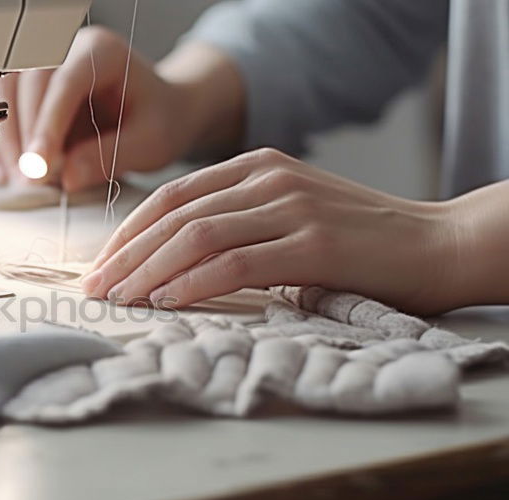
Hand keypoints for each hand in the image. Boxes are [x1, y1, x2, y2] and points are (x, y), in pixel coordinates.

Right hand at [0, 26, 200, 190]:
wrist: (161, 111)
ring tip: (23, 180)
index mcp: (104, 52)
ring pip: (7, 94)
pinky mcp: (33, 89)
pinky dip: (4, 144)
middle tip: (31, 182)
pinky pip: (4, 110)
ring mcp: (47, 65)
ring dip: (8, 140)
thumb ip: (110, 157)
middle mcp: (69, 49)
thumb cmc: (160, 120)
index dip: (48, 124)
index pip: (66, 83)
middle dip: (25, 137)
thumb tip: (67, 176)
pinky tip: (9, 173)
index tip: (38, 165)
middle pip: (27, 84)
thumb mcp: (149, 143)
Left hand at [81, 148, 463, 315]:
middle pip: (174, 215)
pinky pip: (235, 262)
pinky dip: (193, 283)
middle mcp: (269, 179)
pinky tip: (166, 301)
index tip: (101, 265)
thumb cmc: (358, 242)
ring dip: (148, 270)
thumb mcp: (290, 216)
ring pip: (197, 236)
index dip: (129, 232)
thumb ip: (239, 224)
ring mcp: (291, 208)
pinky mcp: (313, 244)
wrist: (437, 245)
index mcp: (257, 167)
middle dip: (126, 254)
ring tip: (120, 299)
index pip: (172, 196)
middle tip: (94, 288)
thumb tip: (171, 264)